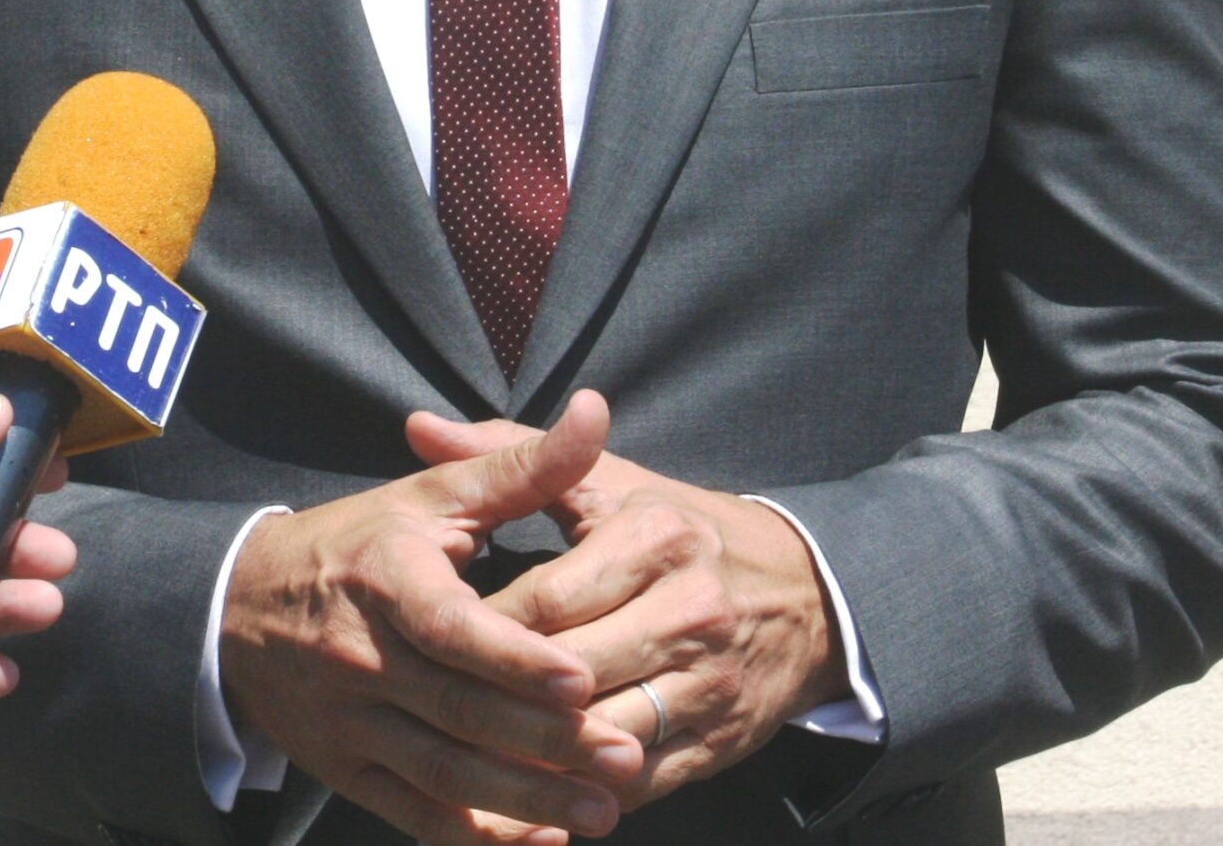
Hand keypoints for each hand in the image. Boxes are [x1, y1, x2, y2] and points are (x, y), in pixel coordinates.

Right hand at [220, 388, 649, 845]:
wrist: (240, 607)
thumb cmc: (360, 542)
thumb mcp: (431, 494)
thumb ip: (522, 464)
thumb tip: (594, 411)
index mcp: (388, 579)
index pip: (451, 627)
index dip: (514, 658)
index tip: (581, 677)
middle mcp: (363, 656)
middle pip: (460, 711)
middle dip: (545, 742)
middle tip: (624, 757)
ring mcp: (351, 722)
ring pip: (444, 775)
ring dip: (524, 800)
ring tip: (603, 811)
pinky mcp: (347, 770)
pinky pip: (414, 816)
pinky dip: (475, 837)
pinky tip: (537, 842)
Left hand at [404, 410, 846, 814]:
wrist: (805, 595)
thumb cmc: (682, 531)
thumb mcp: (612, 483)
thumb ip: (513, 458)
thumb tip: (417, 428)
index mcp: (657, 535)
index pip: (547, 598)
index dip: (484, 629)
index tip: (433, 640)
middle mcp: (689, 608)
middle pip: (569, 672)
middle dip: (500, 696)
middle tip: (437, 708)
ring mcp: (709, 682)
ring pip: (601, 737)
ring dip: (536, 757)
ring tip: (471, 757)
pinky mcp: (720, 740)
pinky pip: (637, 783)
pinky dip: (582, 794)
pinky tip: (535, 792)